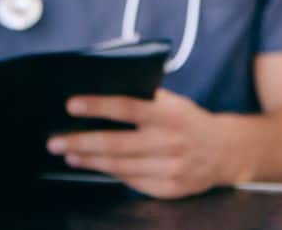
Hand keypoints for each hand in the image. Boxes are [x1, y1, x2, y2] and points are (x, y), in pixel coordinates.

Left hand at [46, 89, 240, 198]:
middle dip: (81, 142)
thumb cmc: (191, 122)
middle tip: (55, 140)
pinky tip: (93, 166)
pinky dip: (110, 173)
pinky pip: (132, 182)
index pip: (128, 108)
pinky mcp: (169, 189)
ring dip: (89, 160)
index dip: (98, 106)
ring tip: (68, 153)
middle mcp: (170, 142)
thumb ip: (146, 99)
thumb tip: (104, 92)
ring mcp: (170, 168)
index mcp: (171, 115)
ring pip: (120, 166)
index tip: (72, 104)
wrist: (226, 151)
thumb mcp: (174, 103)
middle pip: (117, 144)